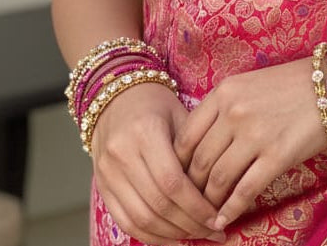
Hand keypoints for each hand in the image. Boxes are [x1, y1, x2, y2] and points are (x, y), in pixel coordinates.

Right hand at [91, 82, 224, 243]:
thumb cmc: (155, 104)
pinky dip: (150, 236)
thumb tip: (224, 188)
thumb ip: (196, 149)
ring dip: (172, 235)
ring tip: (197, 236)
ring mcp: (108, 173)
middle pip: (158, 204)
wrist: (115, 96)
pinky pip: (125, 221)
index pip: (172, 182)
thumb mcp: (180, 115)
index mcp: (145, 132)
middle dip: (189, 224)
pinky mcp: (102, 186)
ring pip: (141, 218)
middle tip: (214, 232)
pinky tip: (173, 238)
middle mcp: (122, 154)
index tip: (218, 218)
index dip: (197, 206)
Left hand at [174, 57, 326, 232]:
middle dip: (191, 189)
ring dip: (208, 203)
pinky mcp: (277, 156)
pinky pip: (245, 190)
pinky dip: (231, 210)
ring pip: (219, 179)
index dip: (178, 164)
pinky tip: (224, 220)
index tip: (179, 179)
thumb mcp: (247, 85)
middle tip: (189, 204)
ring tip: (206, 215)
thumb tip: (198, 145)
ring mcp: (255, 135)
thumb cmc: (289, 85)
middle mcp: (234, 112)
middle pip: (200, 161)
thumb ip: (221, 108)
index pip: (186, 136)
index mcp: (224, 92)